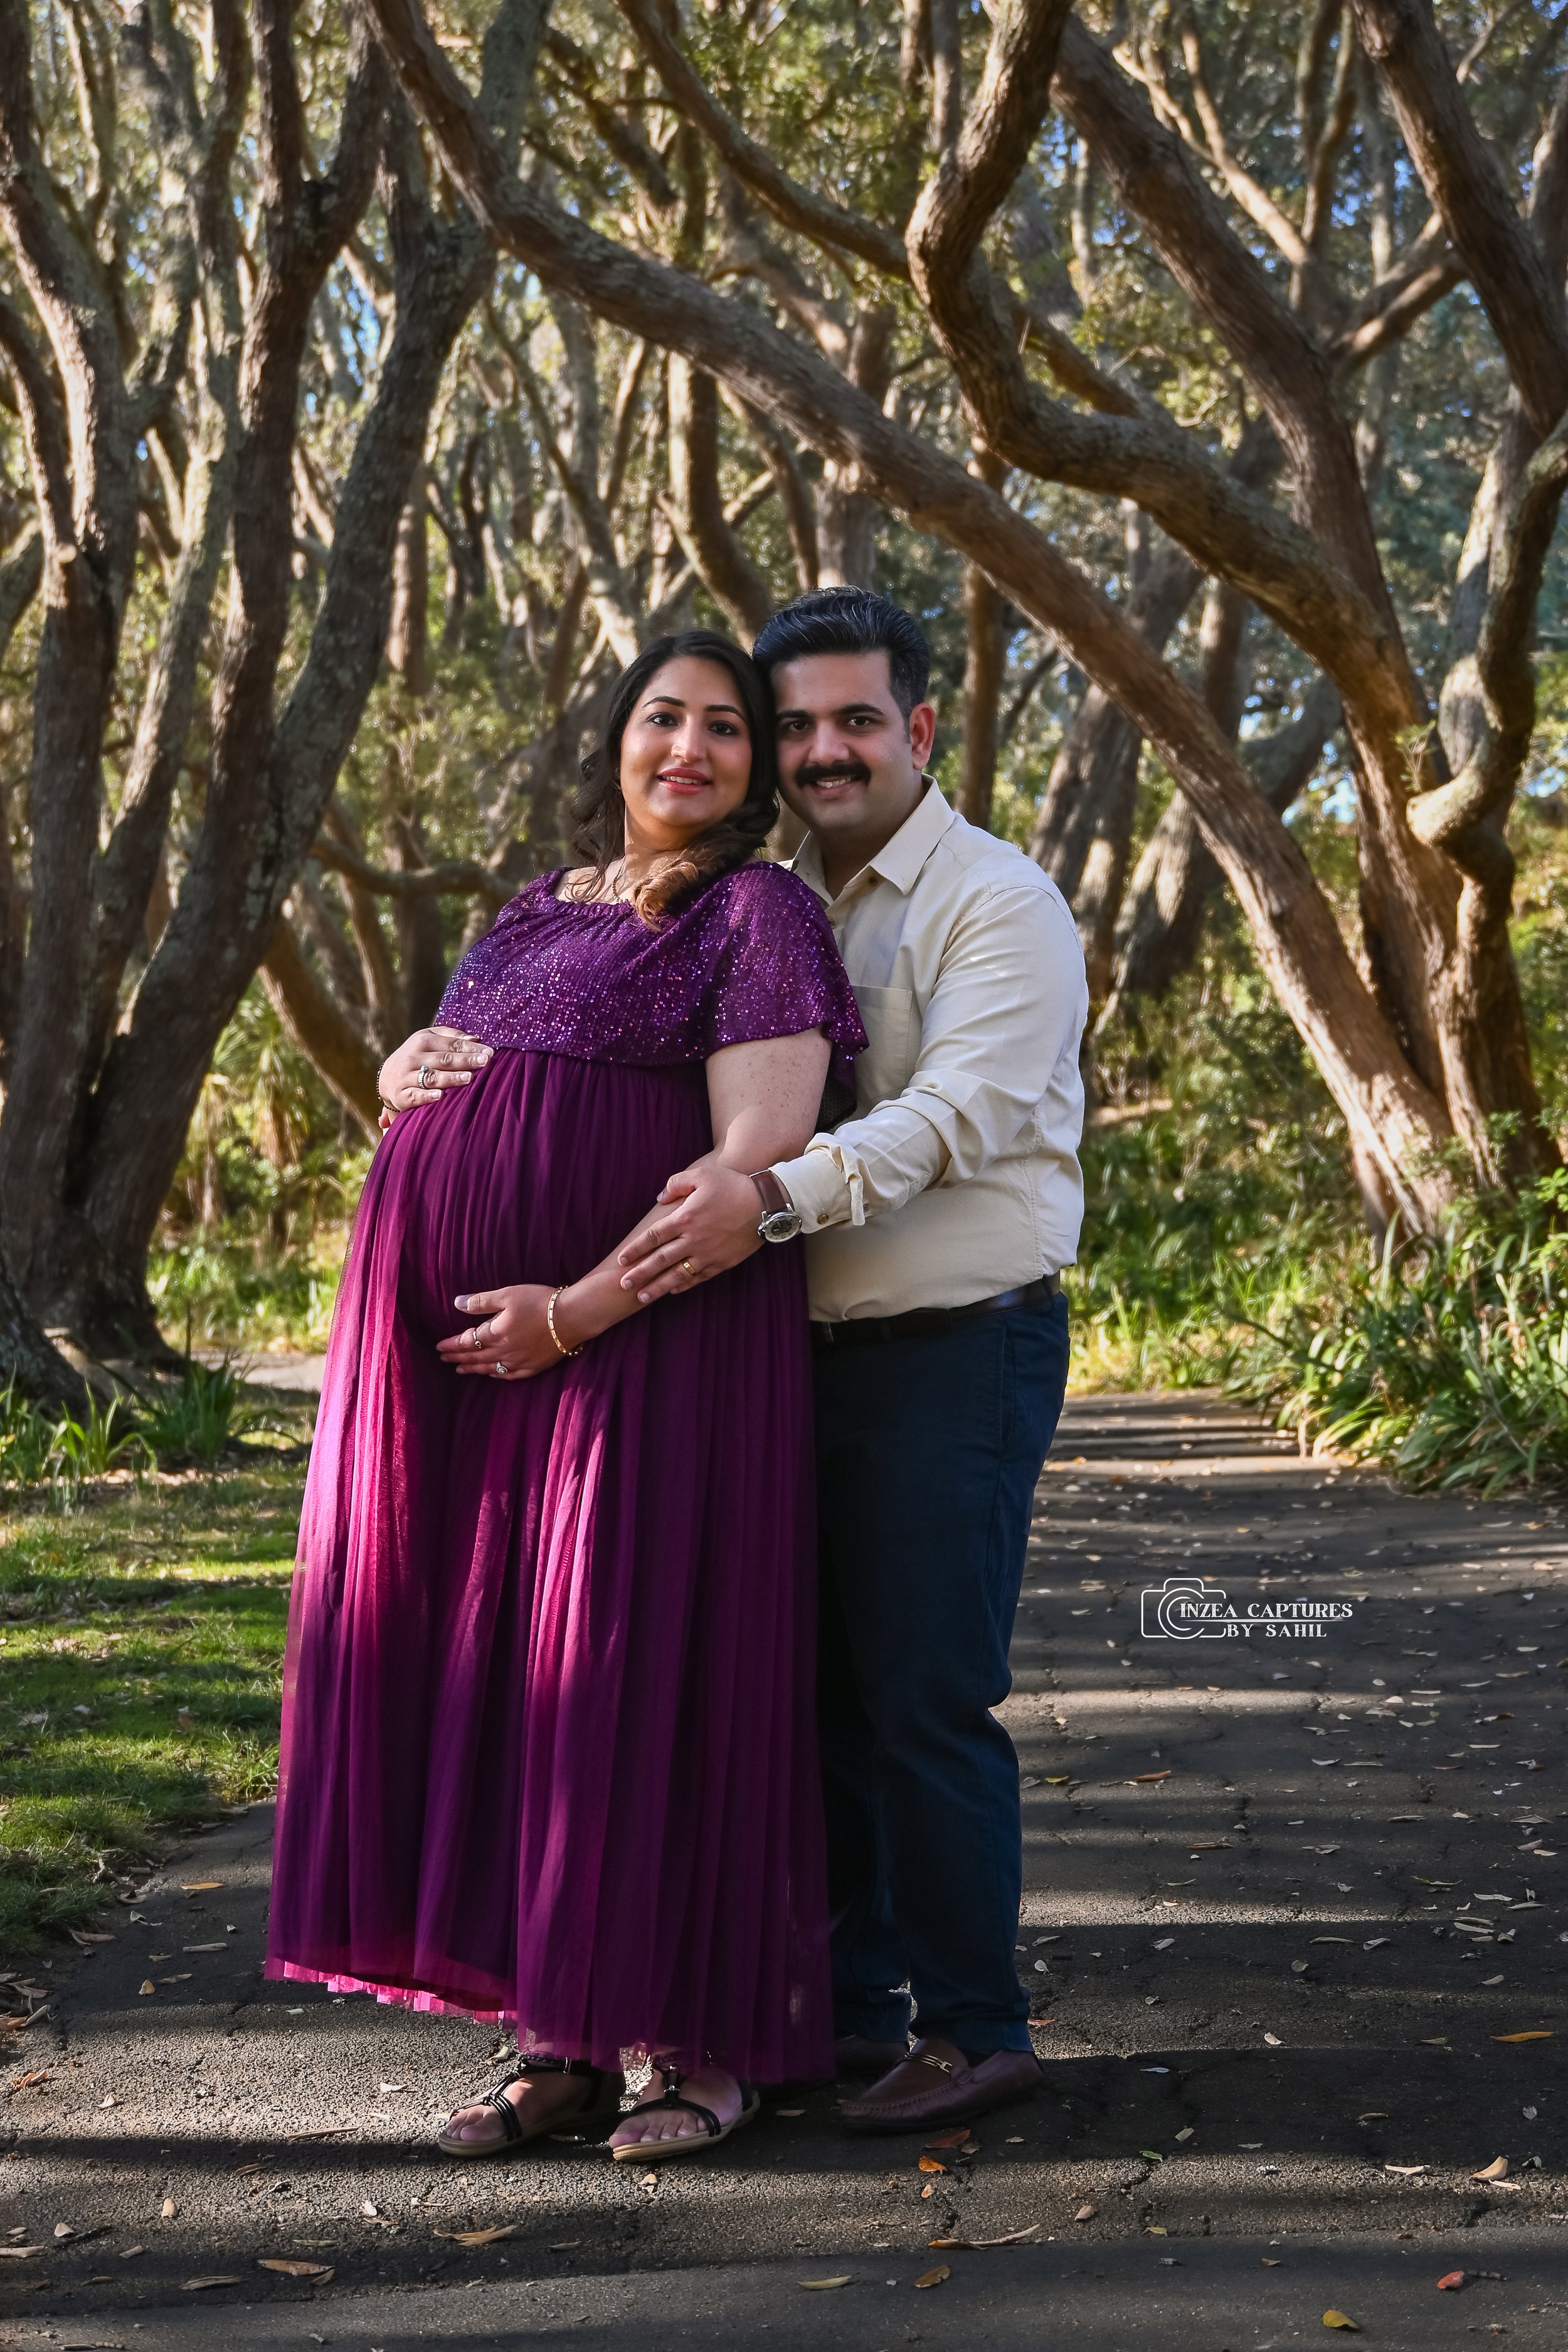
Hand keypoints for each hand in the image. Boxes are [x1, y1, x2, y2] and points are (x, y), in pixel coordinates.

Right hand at [378, 1026, 492, 1116]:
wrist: (386, 1078)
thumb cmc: (418, 1056)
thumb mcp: (429, 1039)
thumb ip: (452, 1036)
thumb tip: (477, 1038)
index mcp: (423, 1040)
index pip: (452, 1044)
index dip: (471, 1048)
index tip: (490, 1053)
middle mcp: (414, 1057)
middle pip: (444, 1059)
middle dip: (465, 1061)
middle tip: (485, 1062)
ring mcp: (406, 1076)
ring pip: (431, 1077)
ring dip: (450, 1078)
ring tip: (469, 1078)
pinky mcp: (401, 1095)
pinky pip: (415, 1096)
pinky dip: (427, 1096)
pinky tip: (441, 1096)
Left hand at [436, 1285, 571, 1378]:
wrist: (573, 1317)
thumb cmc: (540, 1302)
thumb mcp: (508, 1295)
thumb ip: (481, 1301)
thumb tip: (456, 1303)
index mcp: (496, 1333)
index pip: (467, 1342)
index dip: (452, 1345)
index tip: (439, 1347)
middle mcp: (504, 1351)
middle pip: (475, 1357)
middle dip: (458, 1358)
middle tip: (444, 1359)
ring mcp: (519, 1362)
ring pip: (490, 1368)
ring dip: (473, 1369)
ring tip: (461, 1369)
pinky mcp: (534, 1367)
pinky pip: (510, 1375)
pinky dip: (497, 1375)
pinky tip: (492, 1374)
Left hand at [616, 1164, 763, 1301]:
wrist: (766, 1204)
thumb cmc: (733, 1185)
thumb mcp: (702, 1175)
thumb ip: (676, 1184)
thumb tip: (659, 1199)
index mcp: (685, 1217)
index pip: (653, 1237)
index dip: (636, 1249)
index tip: (622, 1260)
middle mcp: (693, 1239)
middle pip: (660, 1260)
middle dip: (640, 1273)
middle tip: (623, 1285)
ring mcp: (708, 1254)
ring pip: (677, 1275)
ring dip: (657, 1287)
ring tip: (642, 1296)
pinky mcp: (722, 1263)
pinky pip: (698, 1278)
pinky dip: (684, 1285)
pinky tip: (672, 1291)